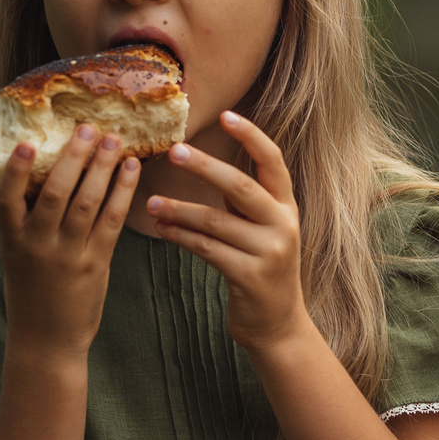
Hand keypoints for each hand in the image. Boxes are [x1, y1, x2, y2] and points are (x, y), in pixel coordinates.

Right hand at [0, 126, 140, 363]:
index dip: (17, 171)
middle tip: (87, 129)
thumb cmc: (30, 293)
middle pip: (55, 193)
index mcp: (12, 241)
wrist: (45, 342)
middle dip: (73, 158)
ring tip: (113, 141)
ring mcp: (68, 255)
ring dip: (102, 169)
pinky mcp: (96, 263)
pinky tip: (131, 171)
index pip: (8, 199)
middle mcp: (38, 246)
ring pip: (87, 203)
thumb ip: (26, 221)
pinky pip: (112, 221)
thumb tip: (42, 174)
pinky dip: (122, 192)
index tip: (27, 143)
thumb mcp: (16, 256)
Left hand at [145, 111, 308, 353]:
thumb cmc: (262, 268)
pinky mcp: (250, 276)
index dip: (252, 136)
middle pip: (241, 186)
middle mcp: (283, 225)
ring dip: (179, 210)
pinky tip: (161, 230)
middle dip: (206, 167)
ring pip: (216, 221)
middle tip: (174, 150)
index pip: (273, 161)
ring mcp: (270, 252)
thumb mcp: (263, 228)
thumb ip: (244, 200)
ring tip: (151, 204)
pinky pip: (207, 249)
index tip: (226, 114)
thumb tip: (206, 162)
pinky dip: (181, 237)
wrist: (278, 325)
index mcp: (287, 206)